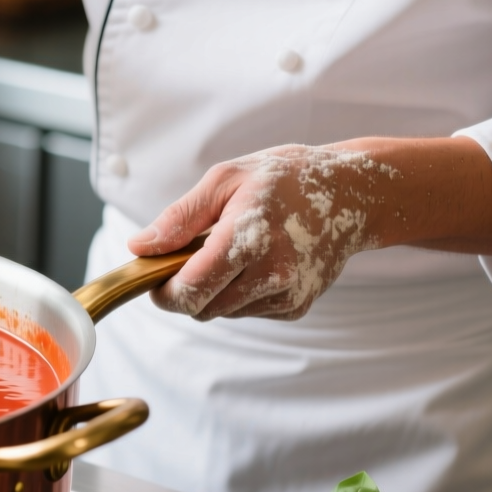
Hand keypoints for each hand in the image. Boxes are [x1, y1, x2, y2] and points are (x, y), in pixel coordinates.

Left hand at [127, 138, 491, 320]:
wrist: (352, 193)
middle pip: (201, 308)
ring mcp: (288, 294)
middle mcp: (272, 274)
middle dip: (184, 290)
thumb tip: (139, 247)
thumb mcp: (225, 180)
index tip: (155, 277)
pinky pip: (248, 311)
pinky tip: (256, 262)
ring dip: (213, 291)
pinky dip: (240, 293)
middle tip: (189, 257)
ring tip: (231, 251)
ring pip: (222, 312)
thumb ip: (179, 218)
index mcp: (249, 239)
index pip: (189, 289)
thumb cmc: (283, 179)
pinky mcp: (297, 306)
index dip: (162, 290)